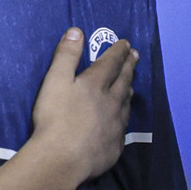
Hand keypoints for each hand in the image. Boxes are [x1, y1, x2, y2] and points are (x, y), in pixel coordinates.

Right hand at [25, 28, 135, 189]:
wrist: (63, 158)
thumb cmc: (55, 116)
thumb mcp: (54, 80)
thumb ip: (66, 55)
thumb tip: (77, 31)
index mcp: (96, 84)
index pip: (111, 63)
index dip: (118, 51)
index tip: (126, 43)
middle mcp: (111, 102)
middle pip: (124, 81)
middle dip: (129, 66)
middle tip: (136, 56)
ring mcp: (116, 124)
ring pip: (126, 103)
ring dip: (129, 90)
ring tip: (131, 85)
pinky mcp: (115, 144)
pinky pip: (123, 125)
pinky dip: (124, 115)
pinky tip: (121, 118)